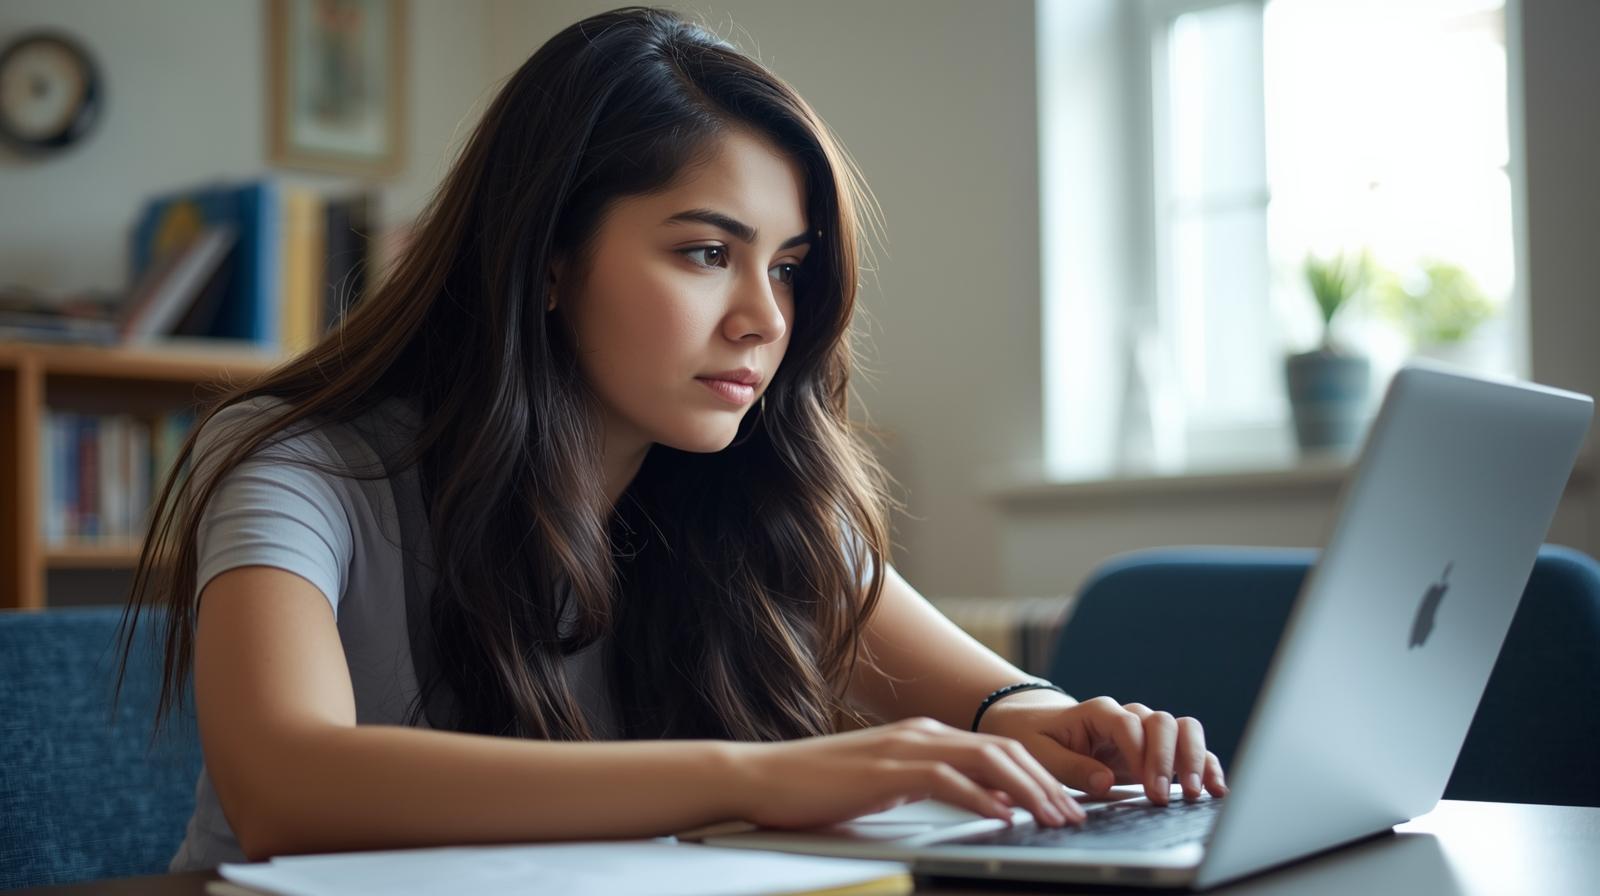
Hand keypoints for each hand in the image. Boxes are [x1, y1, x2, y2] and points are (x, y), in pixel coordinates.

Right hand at [729, 716, 1086, 829]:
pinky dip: (979, 797)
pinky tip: (1001, 815)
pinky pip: (945, 780)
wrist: (763, 777)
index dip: (1039, 777)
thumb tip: (984, 805)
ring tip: (1052, 819)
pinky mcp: (886, 770)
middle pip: (1004, 752)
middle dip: (1046, 785)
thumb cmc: (820, 789)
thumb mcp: (889, 786)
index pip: (999, 750)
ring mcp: (904, 748)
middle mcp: (922, 734)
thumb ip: (933, 788)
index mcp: (925, 736)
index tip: (1065, 805)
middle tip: (1074, 816)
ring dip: (1026, 791)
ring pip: (985, 761)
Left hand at [978, 693, 1228, 804]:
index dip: (1140, 754)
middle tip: (1162, 796)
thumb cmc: (1036, 737)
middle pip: (1162, 723)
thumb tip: (1105, 782)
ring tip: (1197, 792)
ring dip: (1194, 758)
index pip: (1128, 726)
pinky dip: (1206, 764)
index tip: (1146, 786)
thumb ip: (1071, 767)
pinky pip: (1188, 748)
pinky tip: (1216, 788)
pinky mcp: (1155, 749)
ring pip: (1182, 729)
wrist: (1036, 724)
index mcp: (1098, 713)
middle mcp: (1127, 716)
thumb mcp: (1040, 753)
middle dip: (1168, 759)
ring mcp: (1145, 731)